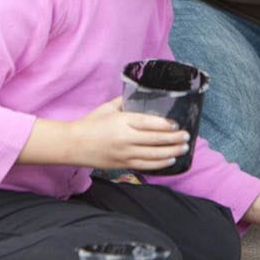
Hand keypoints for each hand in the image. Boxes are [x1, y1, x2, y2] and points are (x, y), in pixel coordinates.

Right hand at [68, 98, 190, 170]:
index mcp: (122, 121)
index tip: (177, 125)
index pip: (149, 123)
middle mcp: (125, 138)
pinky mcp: (122, 165)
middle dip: (174, 139)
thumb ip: (126, 101)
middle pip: (155, 140)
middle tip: (187, 136)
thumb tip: (142, 94)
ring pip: (153, 155)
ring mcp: (124, 154)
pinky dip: (159, 164)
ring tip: (184, 149)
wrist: (73, 144)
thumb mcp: (108, 107)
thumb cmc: (91, 123)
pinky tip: (170, 160)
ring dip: (171, 152)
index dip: (165, 125)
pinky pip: (145, 165)